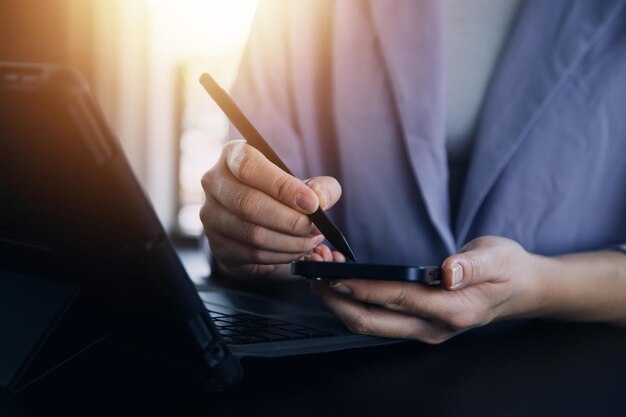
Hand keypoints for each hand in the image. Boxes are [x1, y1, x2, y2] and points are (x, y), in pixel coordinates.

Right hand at [200, 140, 341, 276]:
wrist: (255, 223)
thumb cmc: (279, 196)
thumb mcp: (302, 184)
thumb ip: (321, 187)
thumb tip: (321, 198)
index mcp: (233, 155)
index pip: (249, 167)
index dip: (282, 187)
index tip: (312, 203)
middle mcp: (214, 182)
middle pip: (248, 203)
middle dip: (289, 220)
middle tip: (314, 228)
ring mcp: (211, 215)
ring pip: (251, 233)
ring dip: (288, 241)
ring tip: (310, 241)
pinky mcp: (217, 244)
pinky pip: (251, 253)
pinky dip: (280, 255)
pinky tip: (295, 250)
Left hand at [309, 236, 541, 342]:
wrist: (521, 290)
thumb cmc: (508, 270)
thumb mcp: (497, 258)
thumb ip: (472, 265)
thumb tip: (448, 271)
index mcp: (453, 309)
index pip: (396, 298)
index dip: (362, 287)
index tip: (335, 273)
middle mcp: (433, 327)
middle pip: (371, 321)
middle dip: (337, 298)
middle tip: (315, 272)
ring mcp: (423, 330)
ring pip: (369, 324)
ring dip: (341, 301)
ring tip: (322, 273)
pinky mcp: (417, 325)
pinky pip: (377, 319)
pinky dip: (354, 302)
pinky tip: (343, 282)